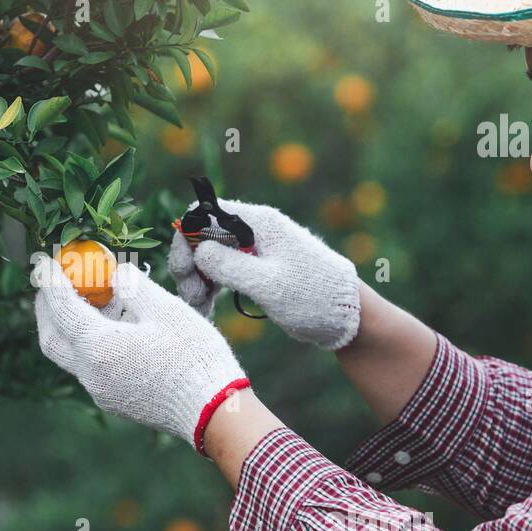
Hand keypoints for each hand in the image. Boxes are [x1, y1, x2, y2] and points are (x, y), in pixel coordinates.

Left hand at [34, 257, 248, 452]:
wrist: (214, 412)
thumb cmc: (193, 356)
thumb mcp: (165, 309)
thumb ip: (132, 286)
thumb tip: (114, 273)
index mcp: (99, 347)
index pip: (61, 307)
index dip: (52, 280)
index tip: (47, 259)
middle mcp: (91, 373)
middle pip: (51, 337)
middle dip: (47, 308)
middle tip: (54, 282)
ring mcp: (101, 391)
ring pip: (70, 354)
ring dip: (71, 325)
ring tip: (93, 298)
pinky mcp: (114, 400)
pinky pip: (90, 366)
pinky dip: (90, 341)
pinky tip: (114, 326)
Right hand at [169, 198, 360, 349]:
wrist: (347, 316)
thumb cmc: (313, 297)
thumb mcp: (268, 284)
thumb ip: (230, 266)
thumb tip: (199, 250)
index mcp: (259, 223)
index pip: (207, 214)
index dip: (188, 238)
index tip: (185, 270)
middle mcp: (253, 231)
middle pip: (203, 237)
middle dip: (190, 265)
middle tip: (192, 298)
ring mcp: (253, 251)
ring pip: (208, 256)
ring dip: (197, 280)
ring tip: (200, 309)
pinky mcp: (255, 270)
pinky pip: (221, 272)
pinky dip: (209, 288)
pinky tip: (206, 310)